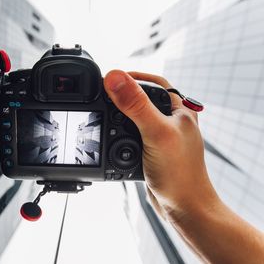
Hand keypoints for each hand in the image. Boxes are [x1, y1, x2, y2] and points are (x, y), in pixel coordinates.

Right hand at [104, 70, 218, 221]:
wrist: (183, 207)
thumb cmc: (180, 173)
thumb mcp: (156, 133)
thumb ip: (136, 105)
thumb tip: (115, 77)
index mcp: (179, 109)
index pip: (154, 82)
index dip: (132, 77)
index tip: (109, 79)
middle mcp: (171, 120)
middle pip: (142, 99)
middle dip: (122, 97)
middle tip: (102, 97)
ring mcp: (161, 136)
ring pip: (134, 118)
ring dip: (118, 117)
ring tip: (103, 115)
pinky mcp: (151, 151)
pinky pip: (131, 136)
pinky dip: (119, 135)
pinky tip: (110, 139)